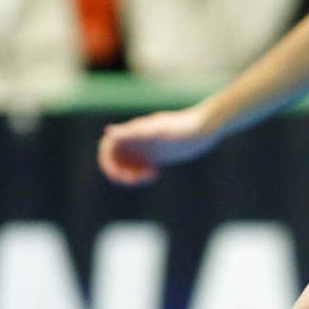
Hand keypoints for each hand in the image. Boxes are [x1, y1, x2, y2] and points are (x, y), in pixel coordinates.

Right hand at [97, 108, 215, 185]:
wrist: (202, 129)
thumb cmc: (180, 128)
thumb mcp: (156, 132)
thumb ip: (132, 133)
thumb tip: (108, 132)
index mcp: (132, 131)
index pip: (108, 146)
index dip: (106, 161)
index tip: (116, 174)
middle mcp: (136, 139)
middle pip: (115, 158)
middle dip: (119, 172)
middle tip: (133, 180)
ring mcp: (145, 148)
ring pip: (127, 165)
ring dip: (130, 175)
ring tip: (146, 177)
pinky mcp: (156, 156)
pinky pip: (140, 168)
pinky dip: (142, 175)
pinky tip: (155, 174)